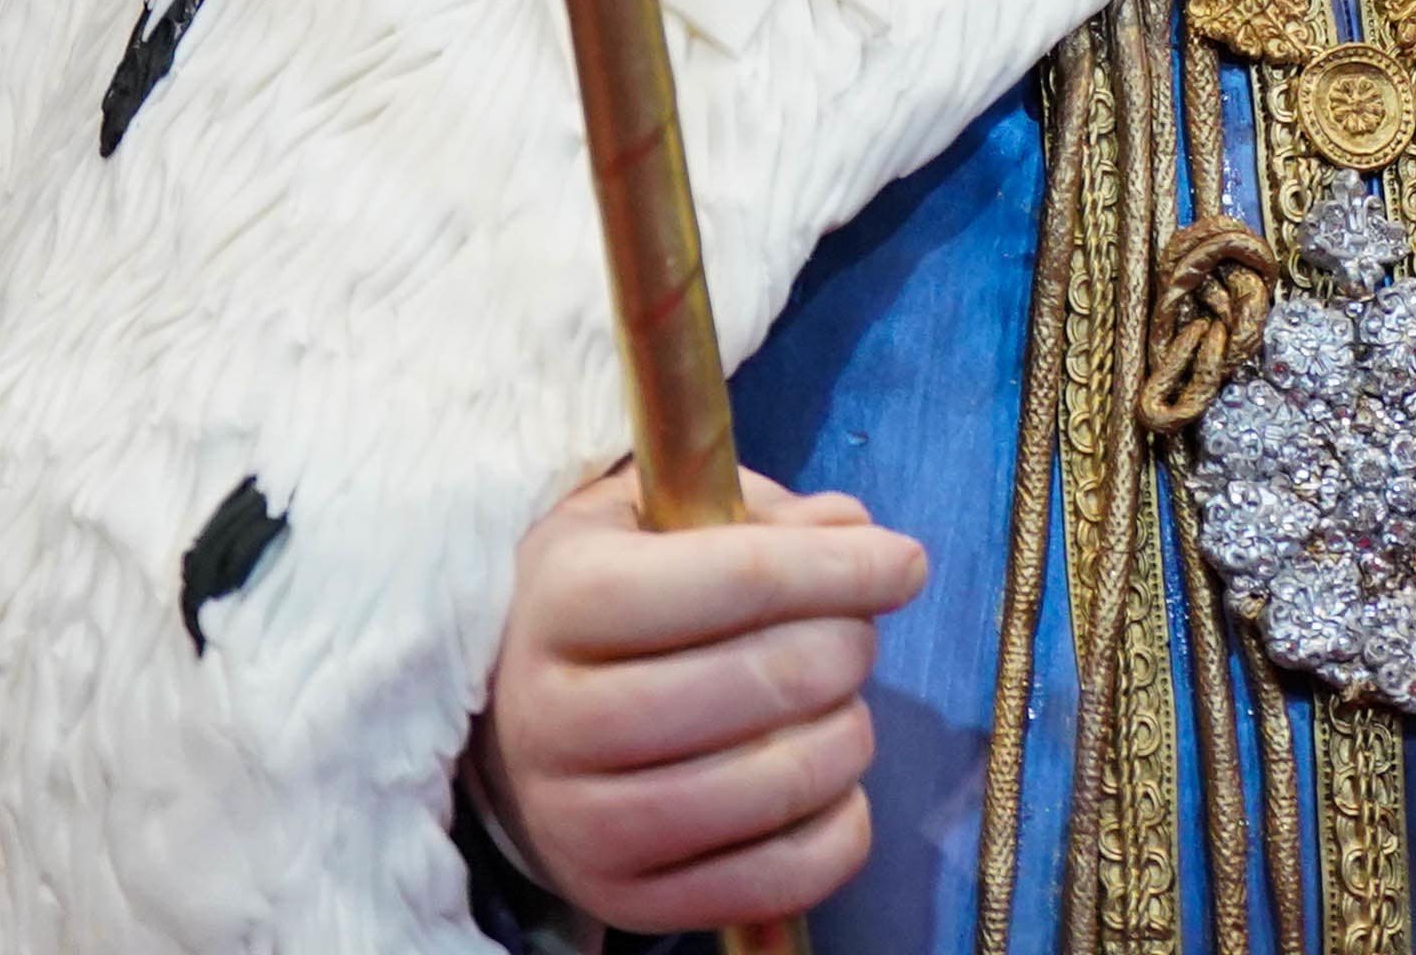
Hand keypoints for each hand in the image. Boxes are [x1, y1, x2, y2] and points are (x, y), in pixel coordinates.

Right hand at [476, 465, 930, 935]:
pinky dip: (838, 832)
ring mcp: (578, 823)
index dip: (840, 569)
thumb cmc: (612, 606)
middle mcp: (552, 717)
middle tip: (854, 637)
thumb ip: (762, 516)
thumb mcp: (659, 523)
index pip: (736, 579)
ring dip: (845, 737)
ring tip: (838, 709)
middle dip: (845, 650)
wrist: (510, 727)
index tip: (905, 564)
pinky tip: (832, 790)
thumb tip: (854, 532)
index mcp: (564, 598)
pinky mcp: (617, 899)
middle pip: (759, 683)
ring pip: (771, 786)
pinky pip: (773, 880)